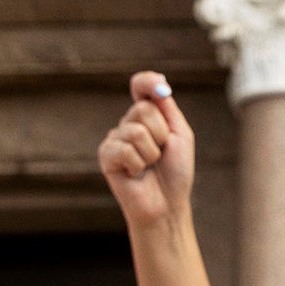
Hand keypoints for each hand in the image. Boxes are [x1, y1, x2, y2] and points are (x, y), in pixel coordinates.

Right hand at [99, 73, 195, 229]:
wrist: (168, 204)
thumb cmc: (176, 171)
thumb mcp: (179, 135)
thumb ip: (168, 109)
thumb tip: (159, 84)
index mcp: (147, 116)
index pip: (141, 87)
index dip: (146, 81)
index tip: (158, 84)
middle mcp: (128, 124)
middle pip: (143, 109)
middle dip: (162, 133)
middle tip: (162, 152)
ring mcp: (115, 139)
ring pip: (136, 131)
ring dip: (152, 152)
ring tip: (150, 165)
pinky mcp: (105, 156)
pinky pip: (124, 149)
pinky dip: (138, 164)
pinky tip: (136, 173)